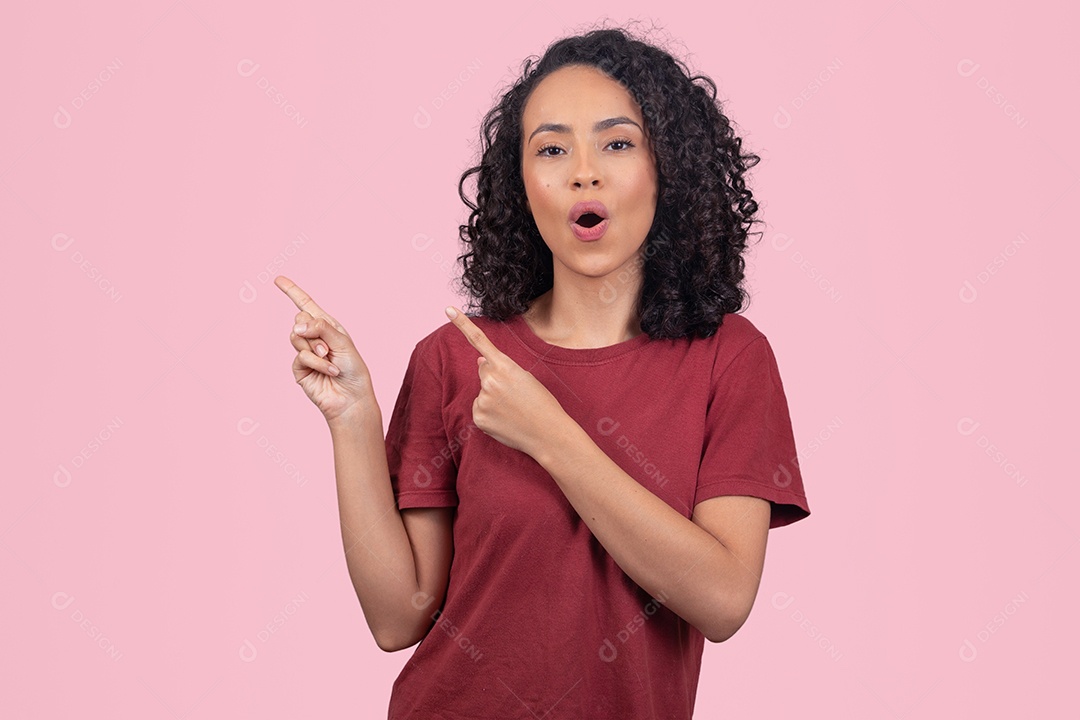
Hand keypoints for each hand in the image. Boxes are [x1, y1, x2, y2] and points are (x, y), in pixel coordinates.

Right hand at [275, 275, 374, 423]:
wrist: (351, 397)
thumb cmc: (354, 369)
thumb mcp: (342, 342)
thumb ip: (321, 328)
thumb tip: (296, 324)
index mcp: (327, 326)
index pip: (307, 305)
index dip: (292, 291)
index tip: (278, 279)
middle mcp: (315, 337)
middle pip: (299, 319)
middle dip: (312, 330)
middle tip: (327, 347)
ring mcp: (305, 352)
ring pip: (296, 336)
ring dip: (315, 348)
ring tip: (329, 358)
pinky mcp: (300, 368)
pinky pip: (300, 356)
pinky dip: (316, 362)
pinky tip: (329, 371)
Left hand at [445, 306, 567, 458]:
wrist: (548, 434)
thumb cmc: (541, 404)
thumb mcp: (525, 378)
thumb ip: (499, 367)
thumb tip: (478, 361)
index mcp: (505, 366)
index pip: (479, 341)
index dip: (462, 324)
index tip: (447, 309)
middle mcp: (490, 381)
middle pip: (484, 372)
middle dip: (495, 379)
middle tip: (517, 395)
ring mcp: (482, 400)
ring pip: (482, 392)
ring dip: (494, 398)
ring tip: (514, 410)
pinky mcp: (478, 418)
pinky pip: (480, 409)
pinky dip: (490, 413)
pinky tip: (506, 420)